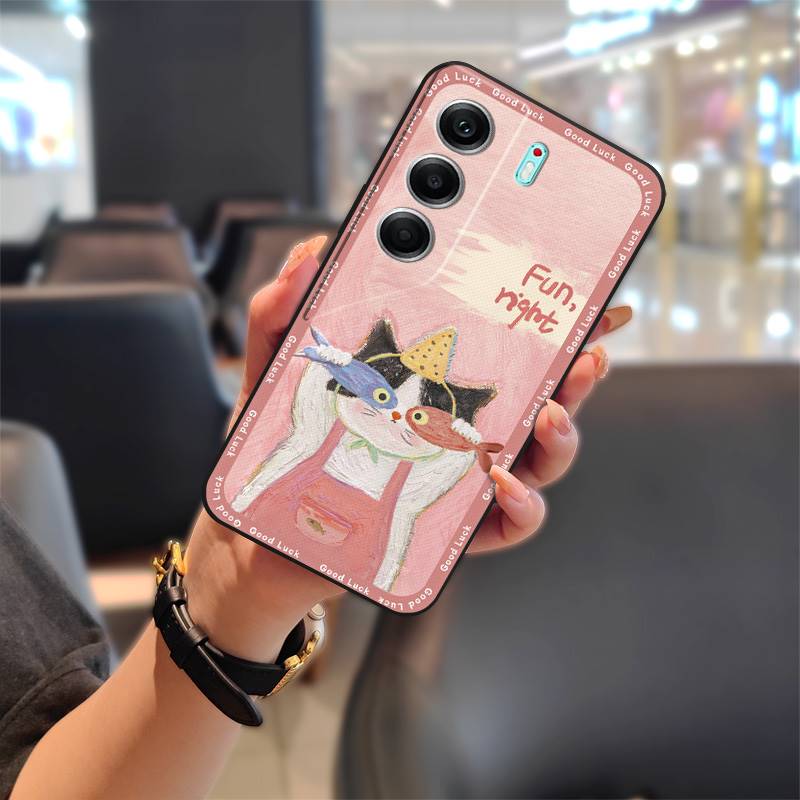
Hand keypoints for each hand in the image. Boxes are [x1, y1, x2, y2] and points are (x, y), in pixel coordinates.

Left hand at [185, 238, 631, 660]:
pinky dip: (522, 505)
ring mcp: (464, 480)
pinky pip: (510, 523)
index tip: (579, 289)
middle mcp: (465, 429)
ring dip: (563, 434)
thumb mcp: (276, 370)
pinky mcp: (456, 530)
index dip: (550, 320)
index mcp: (437, 384)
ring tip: (550, 415)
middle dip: (579, 373)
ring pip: (541, 458)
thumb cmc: (284, 444)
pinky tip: (500, 482)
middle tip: (589, 348)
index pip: (503, 346)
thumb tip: (309, 251)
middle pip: (543, 398)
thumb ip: (283, 311)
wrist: (260, 525)